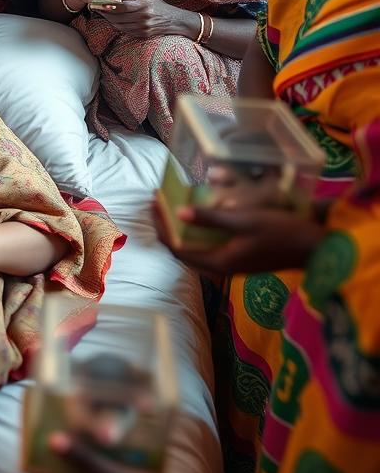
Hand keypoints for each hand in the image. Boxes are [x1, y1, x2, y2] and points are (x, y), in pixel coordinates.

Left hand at [95, 0, 188, 39]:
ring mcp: (142, 28)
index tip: (98, 2)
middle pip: (118, 17)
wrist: (174, 21)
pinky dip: (117, 25)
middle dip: (105, 13)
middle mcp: (143, 17)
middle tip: (96, 8)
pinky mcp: (142, 35)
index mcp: (144, 5)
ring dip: (109, 20)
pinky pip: (124, 31)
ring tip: (103, 13)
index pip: (122, 7)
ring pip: (119, 25)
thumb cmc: (159, 6)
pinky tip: (113, 20)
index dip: (108, 6)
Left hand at [153, 201, 325, 275]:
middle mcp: (222, 267)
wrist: (319, 248)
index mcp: (219, 262)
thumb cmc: (283, 232)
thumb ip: (212, 218)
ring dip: (183, 230)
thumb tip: (180, 212)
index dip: (162, 228)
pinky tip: (200, 217)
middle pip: (184, 250)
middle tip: (159, 205)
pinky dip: (199, 233)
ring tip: (173, 208)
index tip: (153, 205)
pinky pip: (210, 247)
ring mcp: (232, 264)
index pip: (178, 249)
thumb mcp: (246, 220)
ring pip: (196, 249)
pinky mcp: (242, 258)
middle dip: (169, 228)